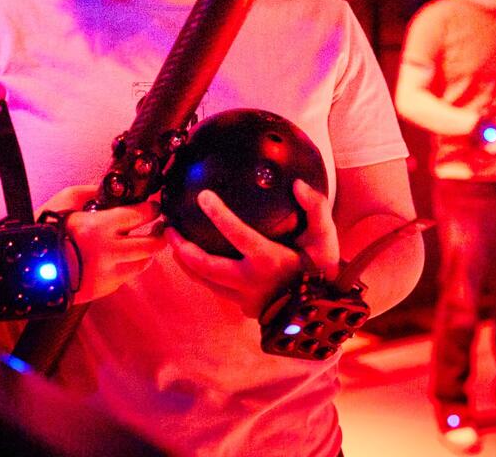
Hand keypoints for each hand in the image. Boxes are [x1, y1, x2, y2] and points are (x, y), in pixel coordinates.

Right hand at [40, 184, 164, 304]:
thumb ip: (91, 192)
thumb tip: (112, 189)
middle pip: (152, 245)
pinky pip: (126, 277)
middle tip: (160, 228)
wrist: (25, 268)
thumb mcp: (65, 200)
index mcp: (99, 226)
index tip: (154, 207)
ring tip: (145, 244)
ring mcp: (107, 273)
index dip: (152, 209)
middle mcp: (108, 251)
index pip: (141, 215)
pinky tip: (122, 259)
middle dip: (160, 235)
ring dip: (147, 253)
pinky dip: (128, 266)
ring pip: (143, 264)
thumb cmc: (44, 229)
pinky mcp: (103, 289)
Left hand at [165, 181, 339, 318]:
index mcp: (268, 260)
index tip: (203, 196)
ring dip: (185, 262)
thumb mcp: (325, 238)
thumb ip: (315, 208)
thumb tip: (297, 184)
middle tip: (169, 228)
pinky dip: (200, 273)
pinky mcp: (242, 306)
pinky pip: (214, 288)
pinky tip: (194, 259)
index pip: (237, 235)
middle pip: (205, 265)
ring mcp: (243, 297)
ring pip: (204, 280)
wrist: (322, 311)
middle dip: (183, 247)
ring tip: (173, 242)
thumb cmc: (323, 270)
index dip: (219, 215)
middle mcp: (249, 280)